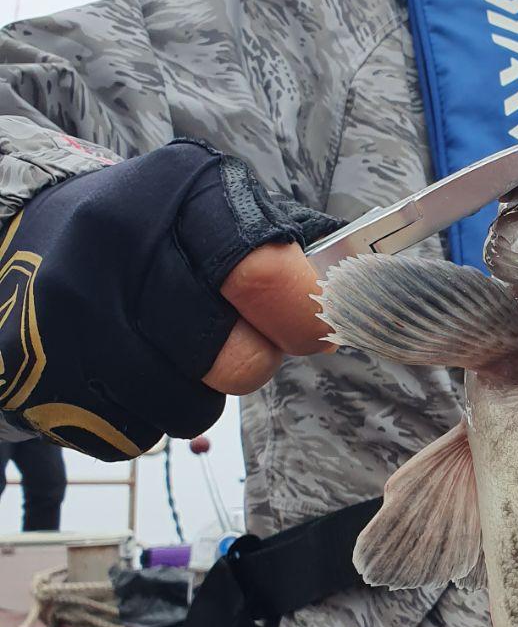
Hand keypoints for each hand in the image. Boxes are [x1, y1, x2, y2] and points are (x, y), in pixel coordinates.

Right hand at [0, 141, 337, 460]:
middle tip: (233, 336)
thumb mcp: (225, 210)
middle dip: (250, 360)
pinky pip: (137, 436)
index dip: (302, 321)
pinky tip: (125, 369)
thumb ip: (300, 249)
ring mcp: (66, 314)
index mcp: (180, 190)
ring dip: (197, 394)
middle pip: (236, 362)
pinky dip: (144, 416)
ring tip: (174, 350)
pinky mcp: (35, 375)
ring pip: (190, 412)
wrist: (25, 240)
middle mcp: (115, 244)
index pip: (266, 278)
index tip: (311, 331)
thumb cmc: (159, 234)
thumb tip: (375, 292)